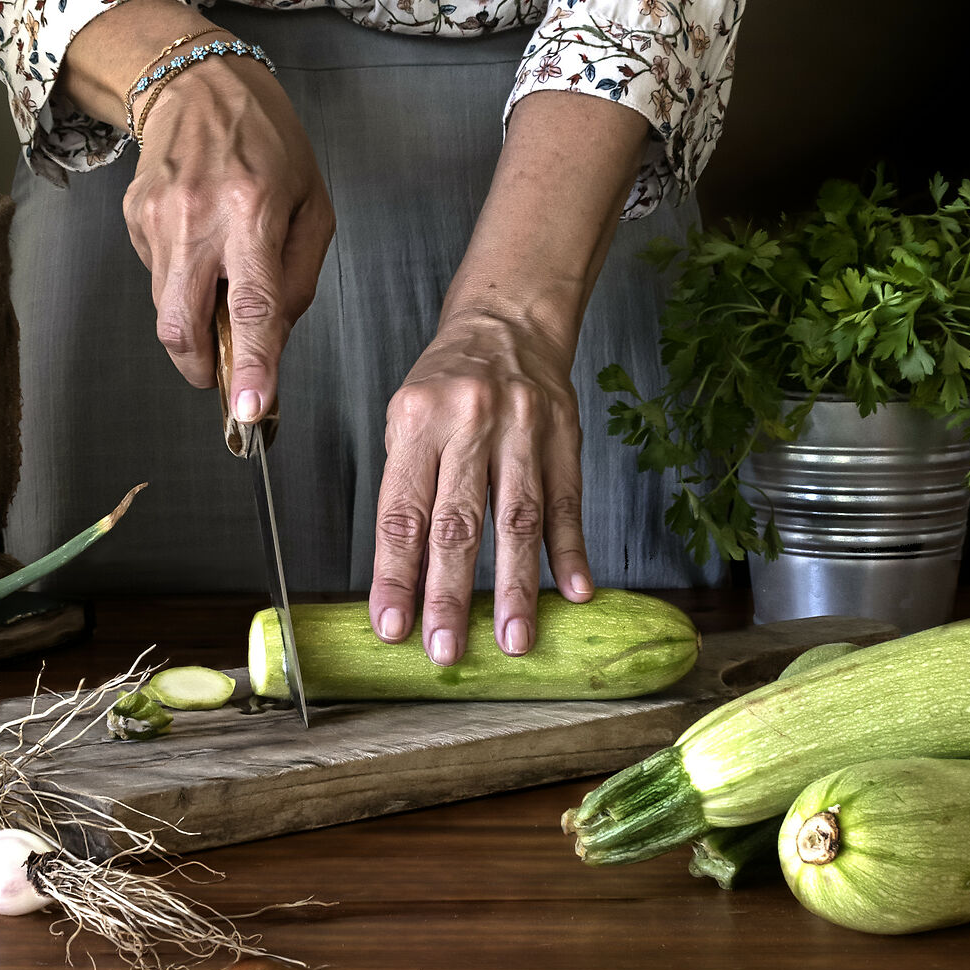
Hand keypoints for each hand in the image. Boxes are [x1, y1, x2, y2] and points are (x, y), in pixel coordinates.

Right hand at [60, 4, 333, 417]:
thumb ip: (297, 279)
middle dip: (202, 368)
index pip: (251, 304)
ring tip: (220, 284)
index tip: (250, 410)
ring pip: (165, 309)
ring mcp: (156, 218)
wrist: (200, 85)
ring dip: (195, 322)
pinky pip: (157, 278)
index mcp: (254, 210)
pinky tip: (199, 247)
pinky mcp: (132, 219)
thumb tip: (272, 339)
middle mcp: (198, 216)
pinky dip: (181, 283)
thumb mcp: (313, 206)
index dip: (252, 364)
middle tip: (225, 375)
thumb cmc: (271, 146)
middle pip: (182, 324)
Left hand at [364, 87, 649, 663]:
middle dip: (450, 594)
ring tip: (515, 639)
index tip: (393, 627)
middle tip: (446, 650)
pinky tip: (577, 591)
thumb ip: (406, 487)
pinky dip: (572, 551)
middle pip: (458, 522)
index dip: (396, 575)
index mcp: (417, 420)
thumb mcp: (405, 418)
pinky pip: (568, 502)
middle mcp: (469, 424)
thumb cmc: (446, 382)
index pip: (402, 511)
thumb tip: (403, 579)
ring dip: (518, 587)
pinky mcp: (565, 437)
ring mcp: (523, 431)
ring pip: (517, 519)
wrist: (508, 320)